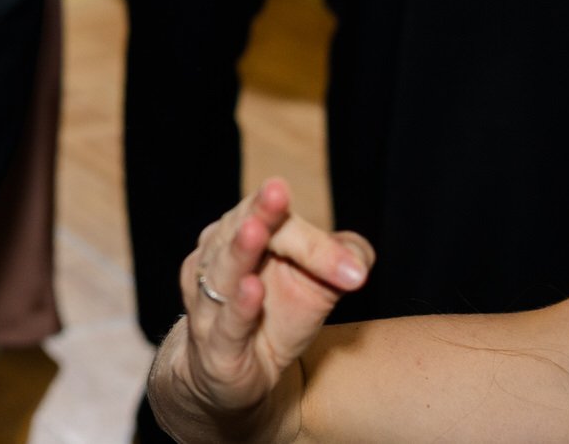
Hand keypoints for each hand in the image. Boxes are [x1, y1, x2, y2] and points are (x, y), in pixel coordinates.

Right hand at [149, 178, 370, 442]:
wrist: (232, 377)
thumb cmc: (273, 319)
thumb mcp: (316, 288)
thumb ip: (341, 261)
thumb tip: (358, 263)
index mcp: (240, 237)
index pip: (276, 224)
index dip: (314, 241)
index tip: (354, 270)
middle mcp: (217, 260)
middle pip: (240, 230)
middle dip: (260, 212)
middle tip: (277, 191)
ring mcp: (209, 301)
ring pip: (223, 271)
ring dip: (239, 249)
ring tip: (256, 229)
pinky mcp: (214, 347)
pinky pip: (225, 323)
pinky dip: (238, 306)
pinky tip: (251, 289)